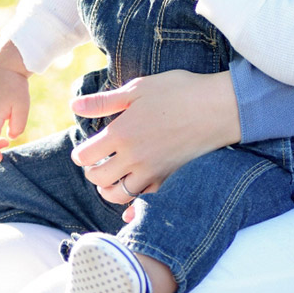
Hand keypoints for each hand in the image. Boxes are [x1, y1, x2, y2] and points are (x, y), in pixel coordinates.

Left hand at [69, 69, 239, 204]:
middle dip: (93, 171)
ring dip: (109, 188)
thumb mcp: (138, 89)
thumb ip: (104, 102)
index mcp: (121, 134)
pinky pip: (145, 201)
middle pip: (98, 178)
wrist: (219, 107)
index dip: (80, 154)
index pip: (85, 156)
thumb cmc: (179, 92)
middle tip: (98, 162)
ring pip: (118, 194)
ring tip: (113, 176)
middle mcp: (133, 158)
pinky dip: (134, 204)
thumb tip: (74, 105)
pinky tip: (133, 198)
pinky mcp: (170, 179)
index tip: (85, 150)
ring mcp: (153, 172)